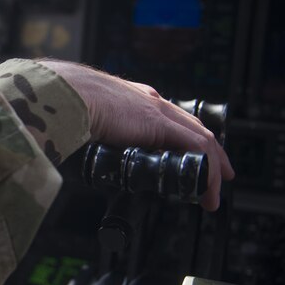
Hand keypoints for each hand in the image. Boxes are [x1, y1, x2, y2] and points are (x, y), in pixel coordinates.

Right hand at [39, 60, 234, 210]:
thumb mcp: (85, 122)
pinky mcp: (160, 122)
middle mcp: (150, 101)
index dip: (186, 139)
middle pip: (193, 127)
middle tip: (219, 173)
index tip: (192, 157)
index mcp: (133, 100)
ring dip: (212, 166)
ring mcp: (158, 110)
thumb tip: (78, 153)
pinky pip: (197, 147)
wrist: (65, 94)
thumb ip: (90, 136)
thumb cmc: (64, 106)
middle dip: (210, 152)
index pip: (170, 120)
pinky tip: (208, 187)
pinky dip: (207, 169)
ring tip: (216, 190)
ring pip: (201, 139)